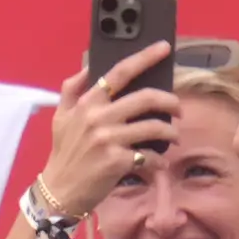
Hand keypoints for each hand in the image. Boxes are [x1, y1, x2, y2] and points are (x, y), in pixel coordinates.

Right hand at [36, 44, 179, 216]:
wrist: (60, 190)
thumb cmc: (64, 152)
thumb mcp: (61, 116)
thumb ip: (72, 89)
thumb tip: (87, 68)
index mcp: (88, 102)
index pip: (119, 72)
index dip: (144, 57)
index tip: (164, 48)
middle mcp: (99, 117)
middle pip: (146, 98)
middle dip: (170, 101)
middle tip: (178, 109)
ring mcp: (109, 140)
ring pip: (154, 127)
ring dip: (170, 133)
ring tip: (173, 137)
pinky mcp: (118, 162)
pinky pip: (150, 156)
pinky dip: (159, 160)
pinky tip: (158, 163)